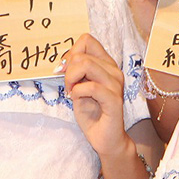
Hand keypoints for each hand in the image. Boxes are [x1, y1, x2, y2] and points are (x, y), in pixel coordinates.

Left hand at [64, 33, 125, 157]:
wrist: (105, 138)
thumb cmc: (91, 112)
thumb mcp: (79, 85)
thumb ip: (74, 70)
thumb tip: (63, 61)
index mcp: (106, 64)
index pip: (87, 40)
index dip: (71, 52)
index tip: (65, 69)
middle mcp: (113, 71)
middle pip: (82, 54)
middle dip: (68, 70)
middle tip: (69, 86)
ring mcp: (115, 84)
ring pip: (85, 64)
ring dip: (71, 79)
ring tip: (72, 92)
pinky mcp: (114, 100)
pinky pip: (90, 86)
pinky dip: (77, 92)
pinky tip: (77, 99)